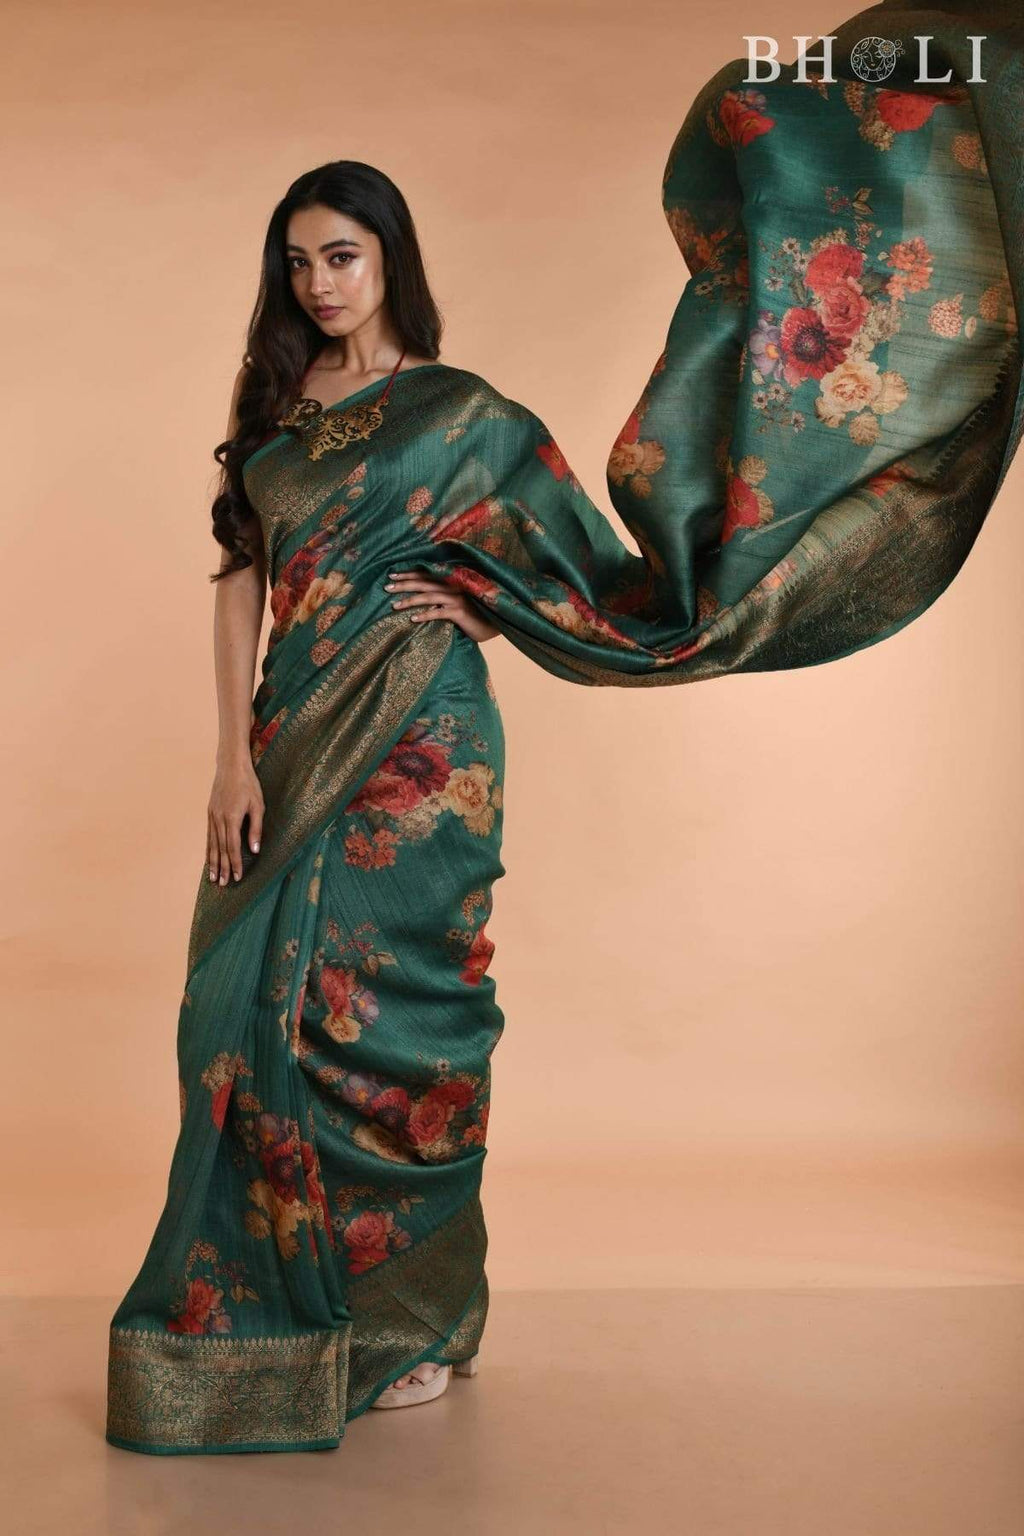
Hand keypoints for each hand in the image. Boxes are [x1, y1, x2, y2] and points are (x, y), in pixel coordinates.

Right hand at [207, 758, 263, 884]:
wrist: (231, 766)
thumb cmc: (249, 785)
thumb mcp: (258, 805)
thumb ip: (256, 828)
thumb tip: (256, 849)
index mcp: (232, 818)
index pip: (233, 846)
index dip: (235, 863)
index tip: (237, 877)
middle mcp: (219, 819)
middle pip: (221, 848)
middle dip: (222, 868)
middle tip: (223, 884)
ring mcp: (212, 816)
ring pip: (212, 844)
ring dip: (213, 862)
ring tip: (213, 878)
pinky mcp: (210, 812)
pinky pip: (209, 835)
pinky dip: (209, 849)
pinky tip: (208, 860)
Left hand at [384, 568, 499, 642]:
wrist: (497, 622)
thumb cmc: (476, 612)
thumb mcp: (460, 600)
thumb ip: (444, 595)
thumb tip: (422, 596)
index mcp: (451, 580)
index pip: (426, 574)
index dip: (408, 574)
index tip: (391, 575)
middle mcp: (453, 585)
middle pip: (424, 582)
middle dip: (404, 584)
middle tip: (386, 587)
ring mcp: (457, 598)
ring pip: (428, 596)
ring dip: (410, 600)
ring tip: (394, 605)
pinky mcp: (460, 612)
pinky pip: (439, 612)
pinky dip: (425, 614)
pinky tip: (413, 618)